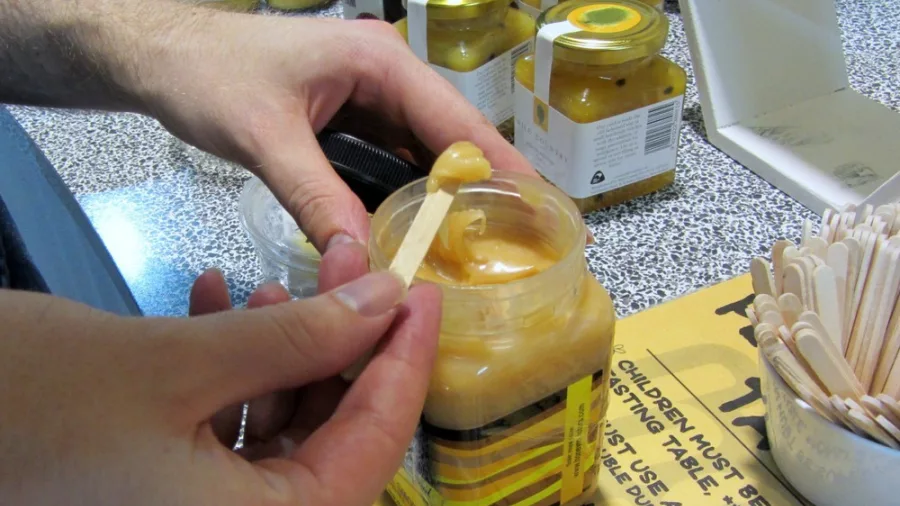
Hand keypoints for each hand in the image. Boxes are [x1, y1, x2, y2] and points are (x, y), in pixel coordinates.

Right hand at [0, 240, 441, 505]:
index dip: (404, 364)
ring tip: (273, 280)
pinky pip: (225, 427)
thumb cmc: (33, 402)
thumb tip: (388, 300)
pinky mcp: (165, 484)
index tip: (422, 293)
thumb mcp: (179, 366)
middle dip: (337, 341)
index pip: (372, 448)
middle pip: (330, 434)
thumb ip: (300, 339)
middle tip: (344, 265)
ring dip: (281, 348)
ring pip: (279, 424)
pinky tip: (213, 301)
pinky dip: (227, 367)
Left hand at [136, 11, 536, 249]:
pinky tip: (418, 236)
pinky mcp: (349, 122)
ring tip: (477, 252)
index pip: (455, 118)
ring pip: (420, 155)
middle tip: (514, 247)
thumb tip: (362, 259)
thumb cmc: (209, 75)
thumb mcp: (264, 135)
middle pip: (448, 138)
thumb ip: (314, 194)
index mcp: (379, 63)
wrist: (161, 55)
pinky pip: (389, 164)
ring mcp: (369, 100)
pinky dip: (406, 198)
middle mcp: (386, 78)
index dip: (499, 164)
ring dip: (443, 199)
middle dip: (479, 189)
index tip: (537, 208)